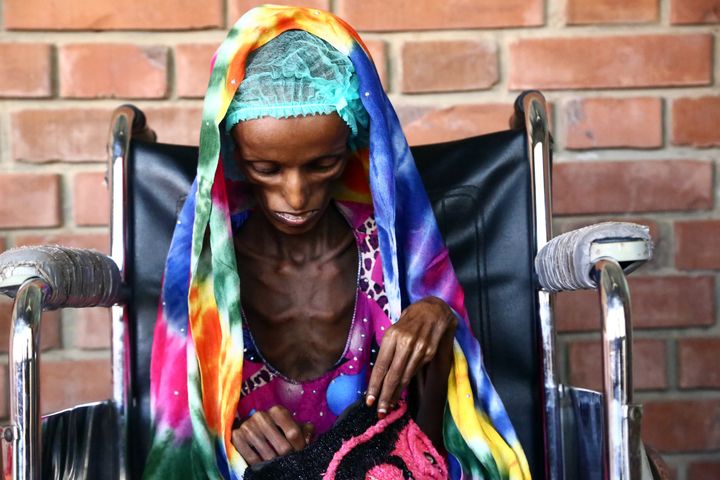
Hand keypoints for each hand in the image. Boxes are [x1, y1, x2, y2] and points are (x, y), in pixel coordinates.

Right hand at [232, 405, 314, 464]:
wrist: (250, 428)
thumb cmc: (277, 428)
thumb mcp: (293, 426)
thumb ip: (305, 431)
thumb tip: (308, 441)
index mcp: (277, 411)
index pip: (293, 433)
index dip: (299, 447)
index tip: (300, 453)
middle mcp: (261, 416)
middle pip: (283, 447)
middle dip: (289, 458)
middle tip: (290, 462)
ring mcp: (247, 426)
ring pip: (268, 455)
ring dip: (276, 464)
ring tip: (279, 465)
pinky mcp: (236, 436)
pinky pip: (252, 458)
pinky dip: (260, 465)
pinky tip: (264, 465)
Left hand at [365, 296, 456, 416]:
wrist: (434, 309)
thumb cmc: (409, 320)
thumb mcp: (394, 330)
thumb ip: (388, 350)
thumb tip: (379, 374)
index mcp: (392, 336)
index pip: (381, 365)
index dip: (375, 385)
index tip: (369, 400)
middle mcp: (405, 343)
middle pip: (392, 375)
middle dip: (385, 395)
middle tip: (379, 411)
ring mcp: (419, 349)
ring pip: (405, 376)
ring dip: (396, 394)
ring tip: (388, 406)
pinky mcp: (429, 353)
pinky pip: (415, 372)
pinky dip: (406, 384)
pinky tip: (401, 392)